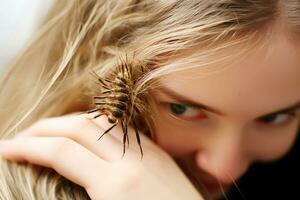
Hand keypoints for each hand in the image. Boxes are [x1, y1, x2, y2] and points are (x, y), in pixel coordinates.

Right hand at [0, 113, 202, 199]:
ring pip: (100, 121)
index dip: (27, 148)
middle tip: (21, 137)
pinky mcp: (156, 154)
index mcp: (117, 186)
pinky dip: (95, 126)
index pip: (62, 152)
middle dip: (44, 128)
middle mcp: (132, 161)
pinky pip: (120, 129)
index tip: (6, 149)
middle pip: (79, 127)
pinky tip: (85, 136)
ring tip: (49, 132)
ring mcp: (147, 154)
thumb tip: (60, 181)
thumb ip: (81, 197)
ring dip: (69, 122)